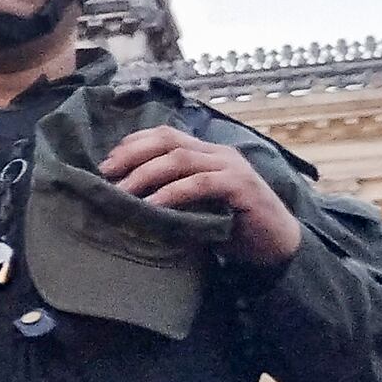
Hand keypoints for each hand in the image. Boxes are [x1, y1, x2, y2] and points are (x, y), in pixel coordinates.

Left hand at [100, 127, 303, 265]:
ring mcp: (231, 167)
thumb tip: (124, 197)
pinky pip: (200, 183)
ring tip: (122, 191)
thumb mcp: (195, 206)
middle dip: (132, 154)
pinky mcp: (241, 186)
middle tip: (105, 173)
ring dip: (146, 173)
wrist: (276, 246)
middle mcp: (217, 153)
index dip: (132, 144)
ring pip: (181, 158)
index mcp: (205, 153)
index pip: (164, 135)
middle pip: (168, 140)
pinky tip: (152, 204)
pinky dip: (173, 192)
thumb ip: (170, 194)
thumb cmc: (231, 226)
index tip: (106, 162)